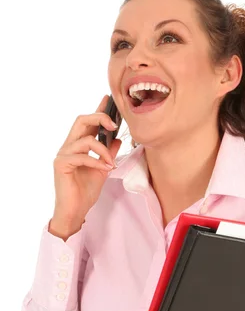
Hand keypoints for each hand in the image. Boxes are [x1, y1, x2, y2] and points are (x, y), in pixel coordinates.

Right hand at [52, 95, 121, 226]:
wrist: (75, 211)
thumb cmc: (85, 192)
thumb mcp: (103, 169)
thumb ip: (109, 154)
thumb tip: (117, 139)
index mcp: (78, 145)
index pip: (87, 122)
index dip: (98, 109)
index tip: (108, 99)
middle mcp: (68, 146)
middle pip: (81, 120)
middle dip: (99, 117)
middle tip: (114, 124)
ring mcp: (63, 154)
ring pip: (85, 139)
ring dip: (103, 150)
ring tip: (111, 163)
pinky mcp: (61, 164)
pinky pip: (82, 156)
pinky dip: (97, 162)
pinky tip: (105, 169)